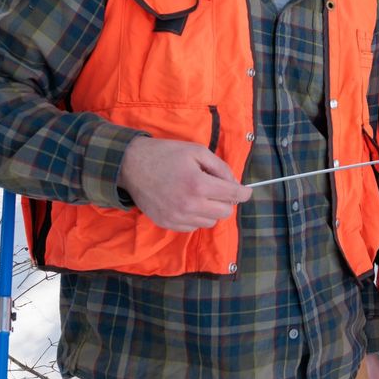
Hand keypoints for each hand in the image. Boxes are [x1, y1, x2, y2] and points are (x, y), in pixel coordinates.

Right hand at [118, 136, 251, 230]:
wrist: (132, 165)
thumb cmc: (166, 154)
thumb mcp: (197, 151)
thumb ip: (220, 167)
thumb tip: (235, 183)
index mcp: (198, 184)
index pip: (232, 195)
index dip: (244, 192)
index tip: (247, 191)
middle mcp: (189, 205)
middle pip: (225, 212)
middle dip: (226, 200)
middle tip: (217, 188)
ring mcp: (177, 218)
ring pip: (210, 222)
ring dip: (211, 209)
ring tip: (200, 194)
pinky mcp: (167, 224)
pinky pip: (193, 227)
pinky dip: (196, 217)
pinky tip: (188, 202)